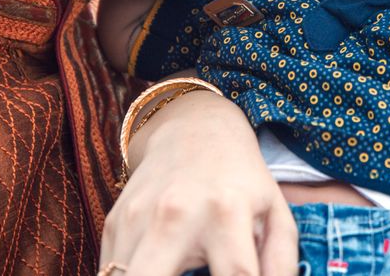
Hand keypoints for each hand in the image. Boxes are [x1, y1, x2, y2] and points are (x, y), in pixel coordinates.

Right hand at [99, 91, 297, 275]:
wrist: (192, 128)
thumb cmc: (240, 179)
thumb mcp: (274, 210)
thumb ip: (280, 261)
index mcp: (226, 212)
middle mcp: (177, 215)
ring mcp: (138, 220)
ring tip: (174, 275)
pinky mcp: (112, 224)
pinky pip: (109, 272)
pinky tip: (155, 271)